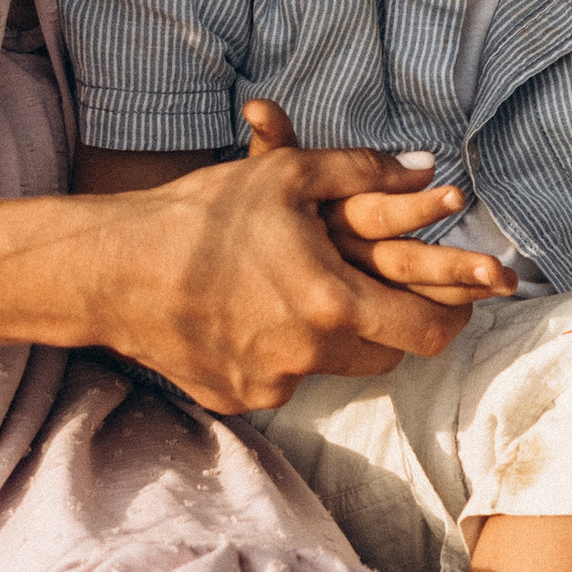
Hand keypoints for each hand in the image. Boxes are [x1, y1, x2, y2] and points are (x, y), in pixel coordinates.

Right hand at [94, 114, 488, 409]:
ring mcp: (272, 385)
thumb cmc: (202, 213)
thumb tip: (432, 170)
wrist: (111, 268)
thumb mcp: (287, 174)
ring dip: (332, 337)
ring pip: (332, 368)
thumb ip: (367, 172)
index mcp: (333, 303)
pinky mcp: (239, 400)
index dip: (453, 317)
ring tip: (303, 294)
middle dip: (389, 323)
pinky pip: (282, 381)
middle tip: (379, 291)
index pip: (426, 332)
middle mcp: (309, 356)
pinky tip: (249, 315)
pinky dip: (278, 352)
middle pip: (385, 355)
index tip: (459, 303)